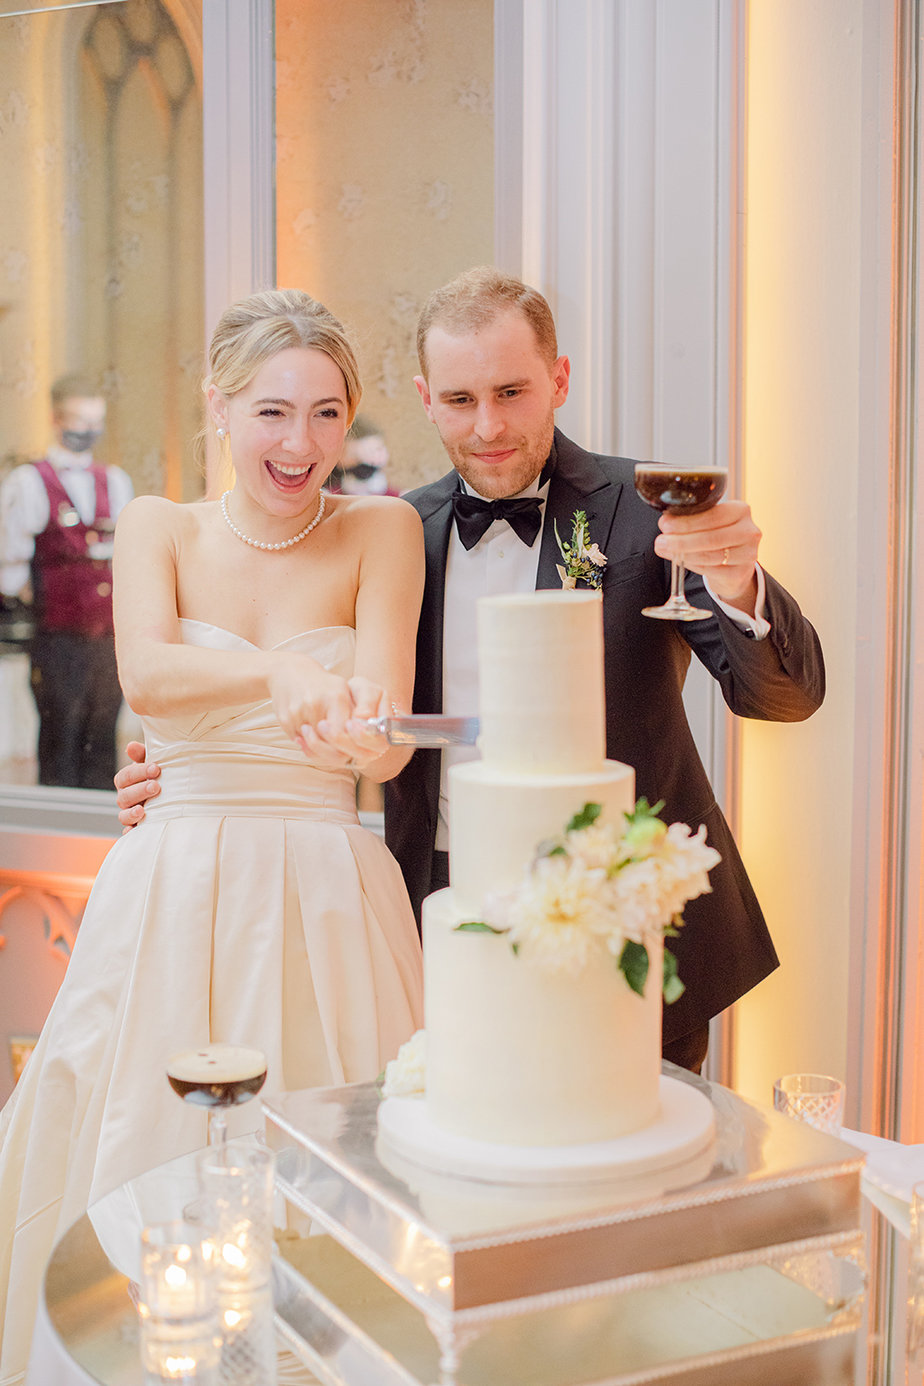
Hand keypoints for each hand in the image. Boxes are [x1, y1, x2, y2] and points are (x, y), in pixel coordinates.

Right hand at [114, 740, 160, 831]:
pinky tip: (135, 830)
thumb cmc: (162, 776)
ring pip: (123, 815)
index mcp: (128, 782)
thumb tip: (131, 746)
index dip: (138, 772)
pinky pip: (129, 832)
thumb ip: (143, 755)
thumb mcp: (155, 763)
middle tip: (156, 786)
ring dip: (132, 812)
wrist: (177, 793)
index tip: (155, 768)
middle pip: (123, 796)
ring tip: (143, 810)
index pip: (124, 777)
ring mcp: (130, 814)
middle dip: (139, 791)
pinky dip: (130, 832)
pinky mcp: (138, 828)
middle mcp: (126, 798)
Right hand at [268, 658, 388, 767]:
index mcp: (335, 697)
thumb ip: (354, 713)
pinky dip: (305, 742)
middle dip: (332, 751)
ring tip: (322, 739)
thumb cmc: (322, 684)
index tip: (348, 744)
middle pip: (327, 743)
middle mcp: (315, 704)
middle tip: (336, 749)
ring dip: (318, 747)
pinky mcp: (284, 719)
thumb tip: (365, 739)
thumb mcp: (342, 691)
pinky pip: (298, 742)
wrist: (289, 671)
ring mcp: (298, 712)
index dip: (346, 744)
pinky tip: (307, 731)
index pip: (341, 735)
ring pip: (312, 745)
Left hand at [655, 500, 760, 613]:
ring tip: (664, 550)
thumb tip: (666, 522)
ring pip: (710, 555)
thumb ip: (692, 519)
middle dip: (681, 540)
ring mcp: (747, 554)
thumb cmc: (718, 537)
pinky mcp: (740, 573)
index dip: (686, 521)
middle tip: (660, 541)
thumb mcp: (709, 523)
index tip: (665, 524)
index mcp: (740, 510)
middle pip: (711, 537)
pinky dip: (692, 565)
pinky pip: (711, 570)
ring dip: (683, 554)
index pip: (712, 515)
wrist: (736, 564)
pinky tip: (678, 561)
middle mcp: (748, 531)